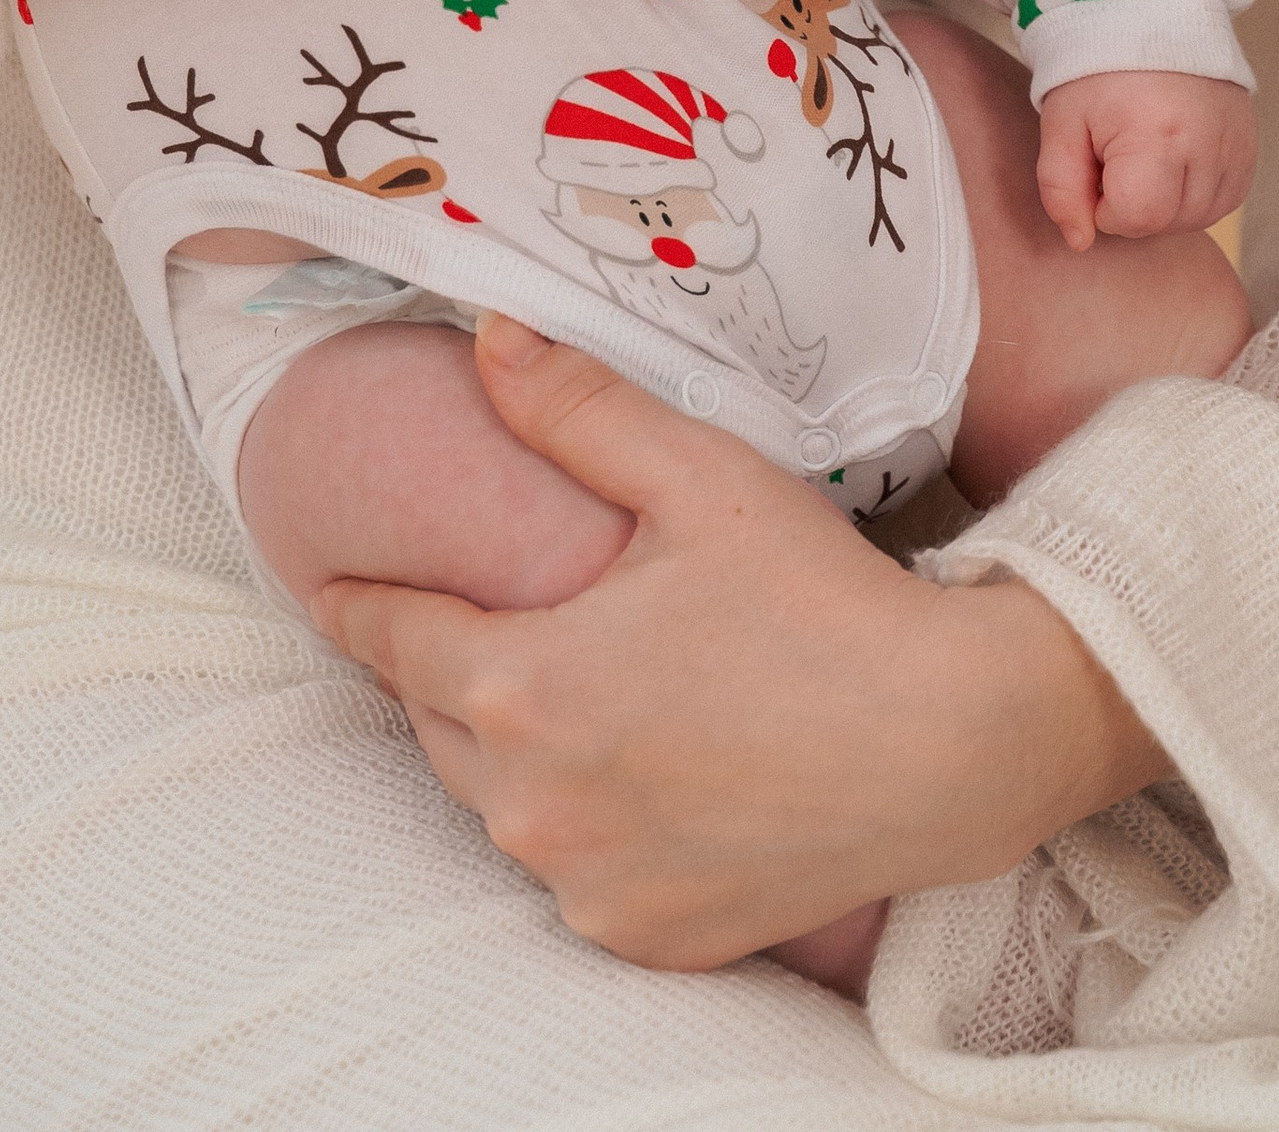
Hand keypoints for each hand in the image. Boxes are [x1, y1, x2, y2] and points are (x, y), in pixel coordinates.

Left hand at [314, 316, 1164, 966]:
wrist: (950, 744)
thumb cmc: (822, 602)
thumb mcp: (700, 478)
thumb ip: (578, 410)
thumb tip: (488, 341)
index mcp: (521, 688)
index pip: (393, 639)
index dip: (360, 602)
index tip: (328, 585)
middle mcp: (532, 809)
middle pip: (442, 725)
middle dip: (449, 667)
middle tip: (482, 615)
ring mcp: (588, 887)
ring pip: (502, 807)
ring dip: (514, 750)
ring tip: (568, 688)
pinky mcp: (647, 938)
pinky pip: (576, 875)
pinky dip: (586, 826)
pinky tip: (640, 774)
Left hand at [1035, 69, 1256, 251]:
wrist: (1152, 11)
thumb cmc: (1097, 68)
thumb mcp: (1061, 122)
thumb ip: (1061, 188)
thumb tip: (1080, 242)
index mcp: (1157, 137)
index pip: (1136, 219)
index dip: (1105, 206)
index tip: (1096, 167)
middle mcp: (1207, 145)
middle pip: (1167, 222)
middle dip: (1134, 204)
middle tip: (1119, 152)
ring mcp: (1236, 146)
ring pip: (1197, 217)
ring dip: (1166, 201)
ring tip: (1146, 150)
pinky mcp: (1250, 146)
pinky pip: (1224, 200)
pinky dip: (1196, 191)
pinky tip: (1173, 157)